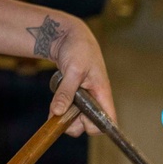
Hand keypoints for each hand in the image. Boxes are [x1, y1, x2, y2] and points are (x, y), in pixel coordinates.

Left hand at [46, 16, 115, 136]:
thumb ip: (66, 92)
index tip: (79, 120)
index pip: (107, 122)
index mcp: (102, 93)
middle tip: (61, 112)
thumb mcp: (72, 70)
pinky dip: (61, 111)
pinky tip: (55, 106)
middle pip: (89, 125)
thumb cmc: (78, 48)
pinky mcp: (75, 97)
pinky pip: (70, 112)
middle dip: (74, 124)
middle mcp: (96, 99)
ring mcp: (86, 99)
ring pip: (78, 120)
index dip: (95, 127)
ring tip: (56, 106)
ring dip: (65, 117)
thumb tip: (58, 113)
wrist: (68, 36)